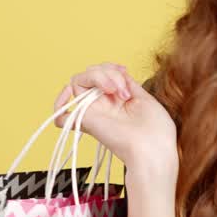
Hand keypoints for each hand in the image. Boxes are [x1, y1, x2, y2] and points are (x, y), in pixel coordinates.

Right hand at [52, 62, 177, 179]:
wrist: (154, 149)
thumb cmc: (156, 130)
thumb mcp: (144, 98)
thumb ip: (127, 84)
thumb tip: (117, 71)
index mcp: (118, 98)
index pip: (103, 72)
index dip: (110, 67)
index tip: (124, 71)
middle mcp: (103, 104)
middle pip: (91, 73)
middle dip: (108, 72)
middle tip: (124, 91)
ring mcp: (94, 111)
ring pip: (79, 80)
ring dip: (98, 76)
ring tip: (116, 91)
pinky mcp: (87, 120)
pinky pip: (63, 113)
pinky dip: (60, 104)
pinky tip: (68, 99)